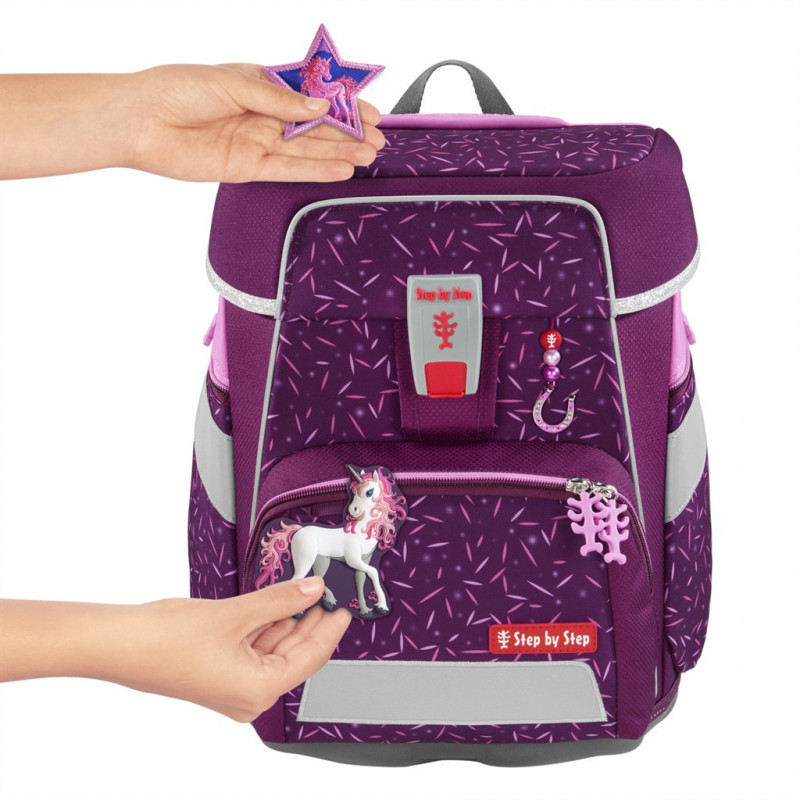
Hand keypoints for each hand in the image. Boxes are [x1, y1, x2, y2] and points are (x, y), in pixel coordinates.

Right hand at [0, 577, 350, 721]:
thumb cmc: (169, 639)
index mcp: (258, 690)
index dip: (330, 629)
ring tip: (307, 594)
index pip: (310, 657)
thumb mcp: (238, 613)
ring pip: (275, 650)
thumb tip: (312, 589)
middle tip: (329, 595)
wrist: (122, 643)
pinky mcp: (219, 672)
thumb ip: (281, 600)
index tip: (345, 608)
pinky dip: (268, 626)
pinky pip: (255, 649)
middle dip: (312, 623)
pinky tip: (278, 605)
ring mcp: (232, 685)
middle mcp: (248, 694)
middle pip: (294, 656)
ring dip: (290, 622)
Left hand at [129, 63, 384, 181]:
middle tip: (378, 141)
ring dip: (338, 154)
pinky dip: (314, 171)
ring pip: (307, 150)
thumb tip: (318, 108)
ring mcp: (258, 142)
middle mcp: (264, 114)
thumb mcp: (233, 83)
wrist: (140, 122)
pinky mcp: (248, 169)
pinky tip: (339, 171)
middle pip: (315, 126)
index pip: (312, 95)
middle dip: (348, 133)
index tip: (370, 112)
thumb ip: (278, 100)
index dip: (342, 104)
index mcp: (261, 84)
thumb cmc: (177, 89)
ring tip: (368, 158)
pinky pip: (288, 170)